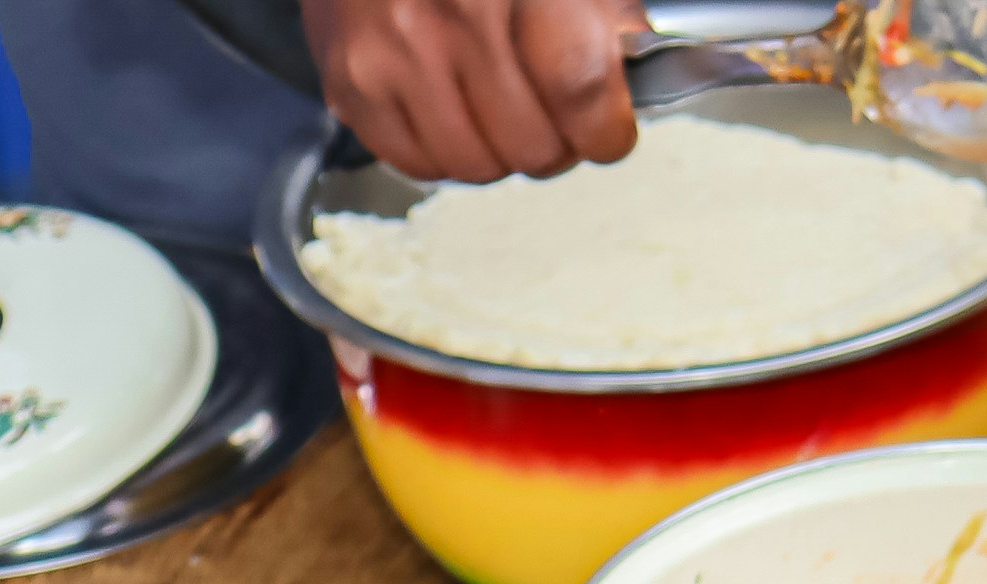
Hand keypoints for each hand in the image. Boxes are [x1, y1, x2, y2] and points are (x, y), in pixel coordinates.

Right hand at [301, 0, 642, 180]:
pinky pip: (417, 163)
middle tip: (548, 110)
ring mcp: (394, 49)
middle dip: (555, 141)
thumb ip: (606, 14)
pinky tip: (450, 102)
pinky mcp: (352, 80)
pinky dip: (444, 149)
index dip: (605, 129)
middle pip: (532, 145)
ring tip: (496, 101)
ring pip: (477, 166)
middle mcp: (455, 12)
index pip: (580, 88)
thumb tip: (634, 77)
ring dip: (499, 149)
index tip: (608, 129)